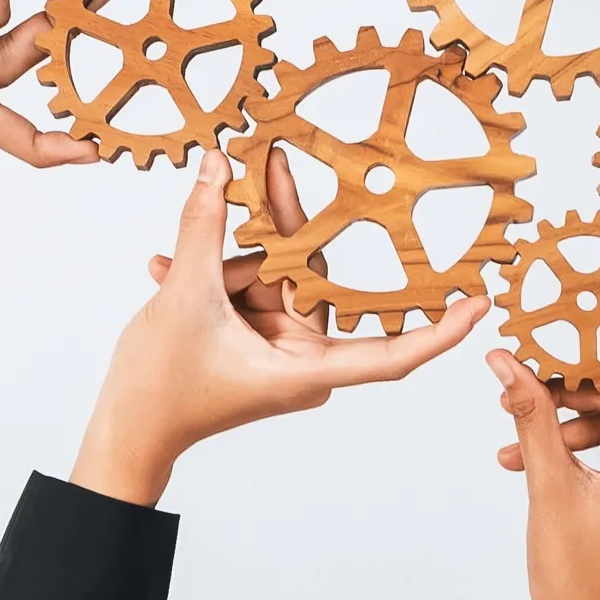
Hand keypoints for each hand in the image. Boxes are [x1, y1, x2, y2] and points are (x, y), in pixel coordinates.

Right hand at [72, 146, 489, 505]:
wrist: (120, 433)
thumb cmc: (159, 391)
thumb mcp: (184, 295)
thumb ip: (204, 226)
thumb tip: (218, 167)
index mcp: (308, 368)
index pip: (394, 353)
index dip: (440, 329)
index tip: (480, 302)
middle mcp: (303, 361)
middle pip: (308, 281)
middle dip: (272, 240)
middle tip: (269, 168)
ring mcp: (278, 351)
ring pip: (270, 280)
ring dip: (223, 267)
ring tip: (173, 269)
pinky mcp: (254, 343)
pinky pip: (247, 292)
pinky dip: (214, 280)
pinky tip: (166, 271)